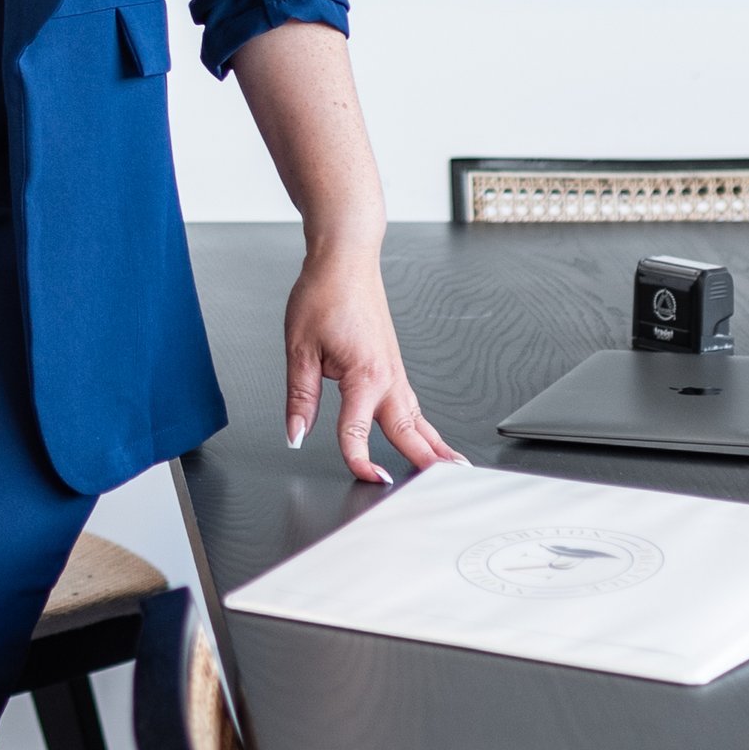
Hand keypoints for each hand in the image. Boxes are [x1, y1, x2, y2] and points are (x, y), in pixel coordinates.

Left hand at [284, 241, 458, 480]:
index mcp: (364, 375)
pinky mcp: (393, 367)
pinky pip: (412, 405)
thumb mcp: (300, 349)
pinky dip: (424, 427)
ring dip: (434, 447)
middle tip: (444, 490)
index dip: (359, 459)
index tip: (366, 479)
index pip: (359, 430)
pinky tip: (427, 438)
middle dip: (426, 462)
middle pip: (409, 431)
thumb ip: (300, 398)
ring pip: (418, 420)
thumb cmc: (324, 294)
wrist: (346, 259)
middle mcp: (387, 377)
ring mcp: (395, 372)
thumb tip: (296, 434)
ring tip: (452, 471)